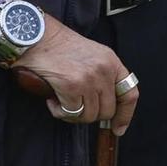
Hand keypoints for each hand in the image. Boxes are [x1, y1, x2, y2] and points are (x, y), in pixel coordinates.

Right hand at [9, 18, 141, 136]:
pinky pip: (71, 113)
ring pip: (89, 115)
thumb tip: (107, 108)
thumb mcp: (92, 55)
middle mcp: (104, 70)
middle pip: (107, 110)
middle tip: (75, 107)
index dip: (125, 115)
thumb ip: (103, 76)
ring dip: (73, 114)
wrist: (37, 36)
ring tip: (62, 100)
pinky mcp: (72, 86)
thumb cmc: (59, 47)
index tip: (118, 129)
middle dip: (90, 115)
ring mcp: (90, 79)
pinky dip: (59, 111)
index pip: (129, 94)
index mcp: (112, 62)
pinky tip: (53, 99)